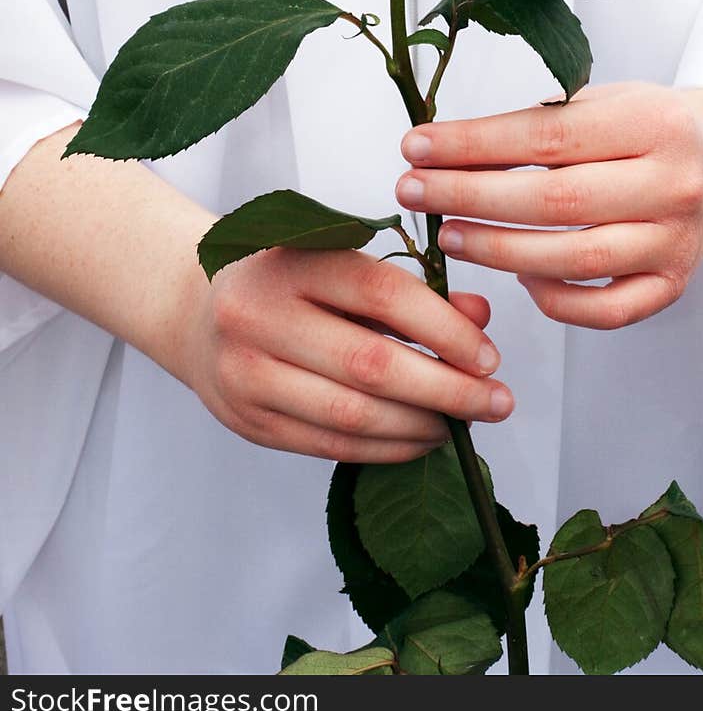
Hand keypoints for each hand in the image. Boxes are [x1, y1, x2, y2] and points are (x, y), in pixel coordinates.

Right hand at [182, 246, 513, 463]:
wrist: (197, 311)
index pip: (383, 294)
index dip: (444, 329)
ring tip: (464, 424)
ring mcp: (247, 374)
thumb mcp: (343, 263)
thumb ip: (414, 289)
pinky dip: (388, 449)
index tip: (489, 356)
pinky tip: (422, 440)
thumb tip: (480, 319)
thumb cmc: (288, 280)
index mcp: (292, 261)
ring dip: (422, 426)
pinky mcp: (248, 422)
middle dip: (447, 389)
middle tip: (497, 401)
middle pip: (372, 365)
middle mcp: (260, 316)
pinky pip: (331, 446)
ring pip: (353, 415)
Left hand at [396, 82, 702, 330]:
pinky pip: (604, 311)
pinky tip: (516, 275)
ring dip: (498, 250)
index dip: (473, 144)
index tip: (416, 146)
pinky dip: (553, 299)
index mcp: (653, 123)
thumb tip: (443, 149)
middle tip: (412, 192)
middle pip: (555, 201)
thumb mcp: (602, 101)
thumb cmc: (645, 127)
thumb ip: (539, 124)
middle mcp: (673, 184)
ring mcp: (676, 242)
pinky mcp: (674, 286)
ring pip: (575, 260)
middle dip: (470, 197)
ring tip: (447, 234)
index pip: (546, 138)